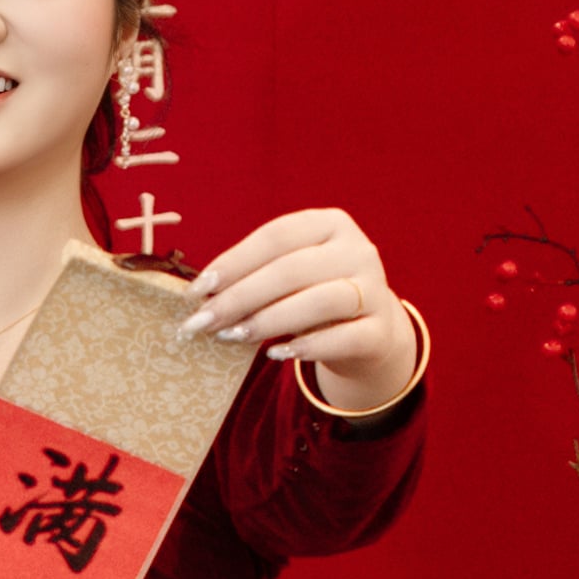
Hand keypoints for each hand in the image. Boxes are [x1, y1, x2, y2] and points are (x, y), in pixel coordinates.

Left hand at [180, 203, 417, 411]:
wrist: (370, 334)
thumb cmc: (313, 296)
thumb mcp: (289, 276)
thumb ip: (255, 276)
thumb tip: (202, 295)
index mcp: (331, 224)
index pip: (276, 236)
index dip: (233, 262)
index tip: (197, 290)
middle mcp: (358, 250)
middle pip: (292, 270)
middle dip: (241, 297)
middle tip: (204, 321)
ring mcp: (375, 290)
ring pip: (321, 301)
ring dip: (268, 320)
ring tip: (232, 336)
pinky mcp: (381, 330)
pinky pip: (344, 337)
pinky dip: (306, 347)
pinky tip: (274, 354)